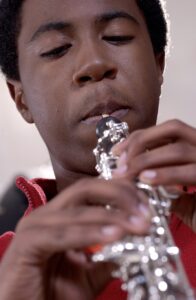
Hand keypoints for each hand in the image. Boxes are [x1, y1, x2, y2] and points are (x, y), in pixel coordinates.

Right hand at [0, 178, 149, 299]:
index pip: (94, 189)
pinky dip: (89, 234)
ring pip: (78, 209)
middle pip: (87, 189)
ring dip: (112, 216)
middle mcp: (48, 214)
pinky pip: (62, 235)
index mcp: (62, 215)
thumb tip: (135, 244)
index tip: (147, 203)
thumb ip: (109, 256)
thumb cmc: (51, 294)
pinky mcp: (26, 244)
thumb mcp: (89, 274)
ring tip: (139, 225)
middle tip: (146, 212)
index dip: (122, 191)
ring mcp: (36, 226)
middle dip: (120, 196)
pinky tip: (112, 236)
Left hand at [113, 119, 195, 230]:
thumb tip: (131, 175)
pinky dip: (165, 174)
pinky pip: (190, 171)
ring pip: (178, 150)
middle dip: (141, 142)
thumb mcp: (178, 194)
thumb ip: (162, 181)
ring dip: (147, 159)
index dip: (139, 136)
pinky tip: (146, 180)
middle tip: (120, 162)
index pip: (165, 130)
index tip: (117, 151)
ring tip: (126, 174)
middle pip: (173, 129)